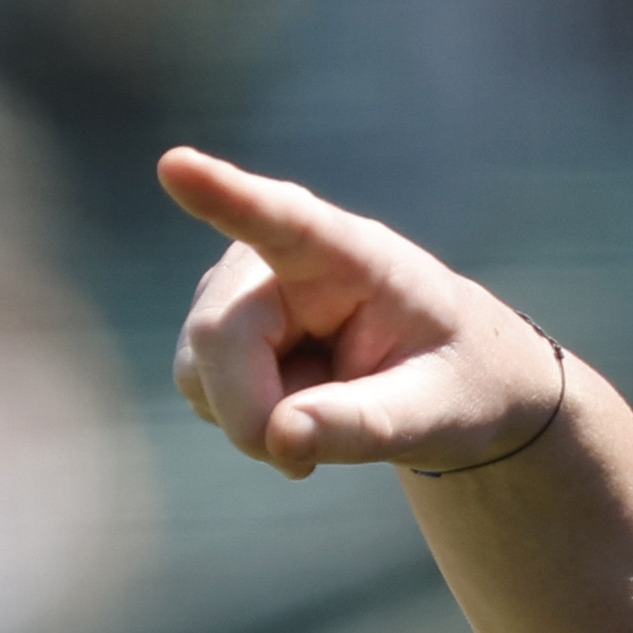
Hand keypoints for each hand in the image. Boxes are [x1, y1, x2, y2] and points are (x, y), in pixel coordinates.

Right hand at [159, 147, 559, 481]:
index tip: (177, 166)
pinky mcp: (219, 323)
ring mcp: (239, 288)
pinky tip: (298, 405)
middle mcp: (279, 257)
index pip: (284, 221)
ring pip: (197, 369)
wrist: (449, 382)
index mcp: (352, 254)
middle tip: (301, 467)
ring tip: (326, 412)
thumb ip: (366, 425)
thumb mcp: (437, 414)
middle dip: (249, 413)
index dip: (225, 196)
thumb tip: (278, 437)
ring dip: (252, 420)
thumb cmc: (456, 382)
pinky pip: (199, 388)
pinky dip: (244, 418)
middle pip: (218, 336)